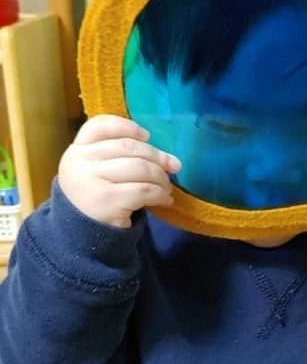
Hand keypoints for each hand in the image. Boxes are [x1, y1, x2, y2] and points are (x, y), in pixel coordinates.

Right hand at [58, 115, 180, 228]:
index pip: (100, 126)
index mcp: (76, 150)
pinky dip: (160, 194)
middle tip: (173, 166)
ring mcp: (90, 180)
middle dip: (156, 156)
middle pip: (127, 147)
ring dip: (161, 178)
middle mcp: (79, 162)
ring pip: (139, 167)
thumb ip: (121, 157)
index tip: (147, 136)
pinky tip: (164, 200)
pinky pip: (144, 189)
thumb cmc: (97, 199)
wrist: (82, 237)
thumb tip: (168, 159)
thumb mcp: (99, 172)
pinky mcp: (106, 200)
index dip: (128, 127)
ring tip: (167, 188)